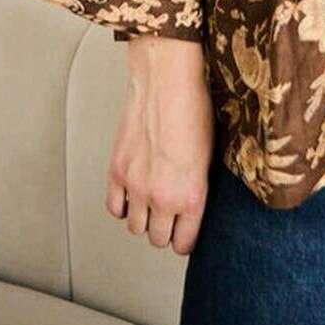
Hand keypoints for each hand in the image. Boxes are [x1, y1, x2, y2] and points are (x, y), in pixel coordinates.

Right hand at [105, 35, 213, 253]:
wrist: (166, 80)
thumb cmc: (194, 108)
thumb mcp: (210, 154)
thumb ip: (197, 187)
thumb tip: (192, 203)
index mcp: (191, 195)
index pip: (184, 244)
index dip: (184, 240)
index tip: (184, 234)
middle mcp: (162, 196)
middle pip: (157, 239)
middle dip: (164, 231)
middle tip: (168, 218)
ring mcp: (136, 186)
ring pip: (134, 227)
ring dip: (142, 219)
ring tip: (149, 204)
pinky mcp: (116, 171)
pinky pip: (113, 207)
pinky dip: (121, 205)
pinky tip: (131, 194)